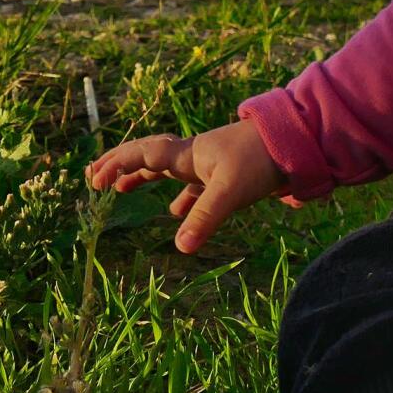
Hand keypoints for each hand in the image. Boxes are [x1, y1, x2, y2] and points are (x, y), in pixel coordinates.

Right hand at [85, 119, 288, 253]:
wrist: (297, 144)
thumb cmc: (260, 160)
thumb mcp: (229, 190)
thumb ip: (203, 218)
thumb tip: (179, 248)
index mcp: (188, 155)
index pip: (144, 155)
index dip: (118, 165)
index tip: (95, 180)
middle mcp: (195, 157)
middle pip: (150, 158)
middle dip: (122, 167)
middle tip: (96, 176)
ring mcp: (210, 165)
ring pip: (169, 172)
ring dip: (146, 180)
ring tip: (125, 190)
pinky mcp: (226, 176)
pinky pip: (193, 186)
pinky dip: (180, 198)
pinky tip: (176, 211)